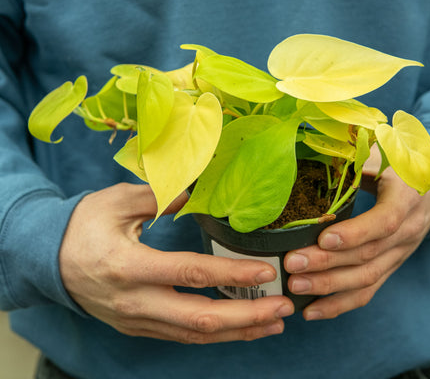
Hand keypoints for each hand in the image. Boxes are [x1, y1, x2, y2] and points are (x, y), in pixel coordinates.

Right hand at [59, 183, 293, 343]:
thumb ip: (158, 196)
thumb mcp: (115, 200)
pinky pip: (181, 336)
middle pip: (199, 319)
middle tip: (283, 307)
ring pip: (194, 335)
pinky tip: (239, 327)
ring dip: (237, 331)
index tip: (265, 273)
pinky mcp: (138, 327)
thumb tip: (196, 192)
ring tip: (273, 323)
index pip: (190, 274)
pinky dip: (215, 334)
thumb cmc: (83, 226)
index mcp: (128, 266)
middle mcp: (134, 301)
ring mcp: (136, 320)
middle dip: (246, 316)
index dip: (231, 275)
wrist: (48, 260)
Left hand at [284, 145, 429, 320]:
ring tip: (295, 288)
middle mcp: (407, 232)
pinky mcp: (389, 267)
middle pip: (368, 255)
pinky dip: (339, 304)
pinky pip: (367, 291)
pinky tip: (311, 311)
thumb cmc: (395, 166)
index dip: (355, 233)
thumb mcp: (382, 154)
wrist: (426, 191)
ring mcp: (399, 254)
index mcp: (406, 199)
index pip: (385, 221)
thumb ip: (356, 156)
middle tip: (292, 265)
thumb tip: (315, 148)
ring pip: (367, 279)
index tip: (322, 237)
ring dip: (329, 287)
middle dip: (328, 263)